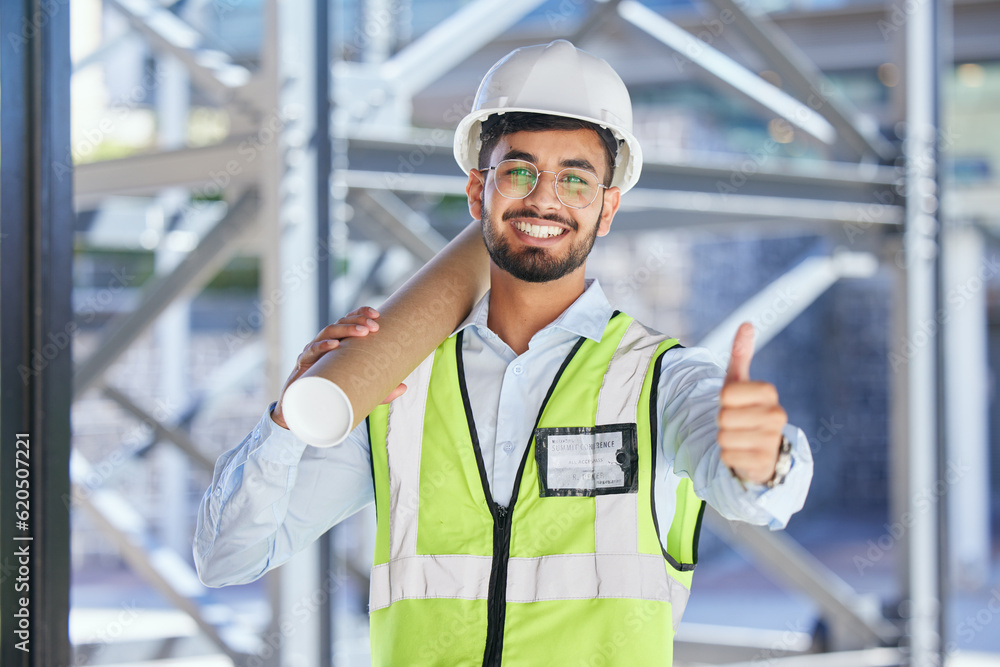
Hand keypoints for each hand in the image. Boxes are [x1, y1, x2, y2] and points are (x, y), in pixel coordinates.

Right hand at [271, 307, 407, 429]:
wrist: (302, 410)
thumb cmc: (332, 393)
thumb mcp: (360, 390)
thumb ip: (380, 389)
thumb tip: (404, 387)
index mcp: (338, 344)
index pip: (349, 321)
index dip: (361, 314)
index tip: (378, 315)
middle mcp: (325, 343)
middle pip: (340, 323)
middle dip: (358, 321)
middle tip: (375, 326)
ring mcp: (313, 353)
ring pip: (327, 332)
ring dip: (345, 329)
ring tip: (362, 333)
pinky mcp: (303, 366)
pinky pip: (311, 352)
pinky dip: (322, 347)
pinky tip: (334, 346)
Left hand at [717, 322, 787, 484]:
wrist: (760, 451)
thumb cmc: (746, 412)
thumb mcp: (740, 382)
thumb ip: (741, 355)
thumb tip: (746, 324)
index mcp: (769, 393)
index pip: (726, 393)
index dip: (723, 400)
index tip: (735, 404)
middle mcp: (776, 415)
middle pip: (723, 416)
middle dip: (723, 421)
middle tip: (737, 424)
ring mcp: (772, 440)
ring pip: (724, 437)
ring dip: (725, 439)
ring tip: (739, 438)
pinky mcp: (764, 462)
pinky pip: (728, 456)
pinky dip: (728, 456)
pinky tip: (742, 453)